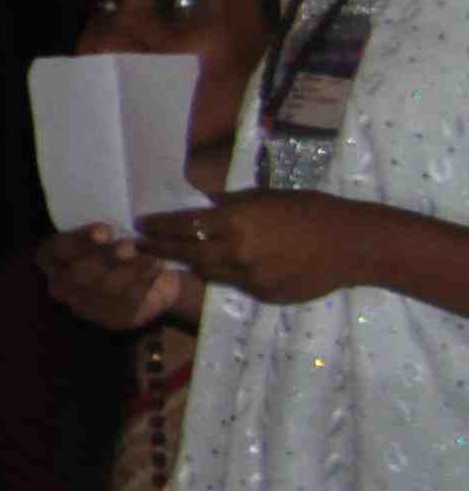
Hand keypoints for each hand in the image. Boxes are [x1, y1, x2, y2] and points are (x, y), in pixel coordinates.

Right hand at [37, 223, 196, 333]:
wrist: (154, 277)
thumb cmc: (124, 245)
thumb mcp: (113, 231)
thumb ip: (106, 232)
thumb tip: (116, 234)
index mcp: (53, 258)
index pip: (55, 250)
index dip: (78, 241)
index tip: (105, 230)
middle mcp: (61, 285)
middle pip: (76, 275)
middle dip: (104, 258)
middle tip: (128, 246)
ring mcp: (84, 307)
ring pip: (103, 291)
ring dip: (129, 271)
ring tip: (151, 257)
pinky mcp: (111, 320)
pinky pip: (126, 304)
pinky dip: (143, 284)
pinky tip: (155, 270)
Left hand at [136, 193, 356, 304]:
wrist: (352, 244)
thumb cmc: (310, 210)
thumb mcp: (266, 197)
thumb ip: (231, 203)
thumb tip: (203, 203)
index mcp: (235, 221)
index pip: (183, 225)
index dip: (158, 226)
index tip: (140, 224)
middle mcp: (237, 252)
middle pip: (187, 252)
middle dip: (160, 248)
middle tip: (138, 245)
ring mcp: (250, 277)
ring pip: (208, 271)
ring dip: (189, 263)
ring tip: (172, 257)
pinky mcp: (264, 294)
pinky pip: (235, 284)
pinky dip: (225, 274)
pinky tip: (220, 267)